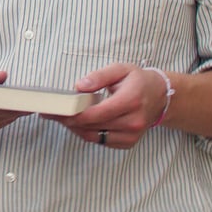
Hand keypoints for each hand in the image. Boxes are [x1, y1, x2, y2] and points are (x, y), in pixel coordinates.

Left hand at [42, 63, 167, 148]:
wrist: (160, 96)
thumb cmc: (138, 81)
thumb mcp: (120, 69)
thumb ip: (99, 76)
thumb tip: (80, 86)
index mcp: (131, 101)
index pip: (96, 113)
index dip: (73, 114)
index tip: (56, 110)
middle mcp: (133, 121)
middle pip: (92, 126)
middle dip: (68, 120)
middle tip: (52, 113)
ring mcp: (132, 135)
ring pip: (94, 137)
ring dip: (75, 128)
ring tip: (62, 117)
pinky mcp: (128, 142)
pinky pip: (101, 141)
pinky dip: (87, 133)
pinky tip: (78, 123)